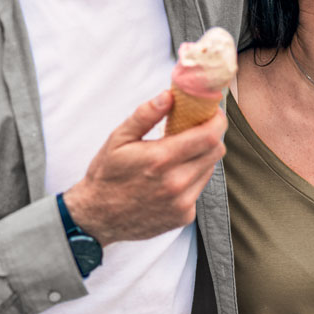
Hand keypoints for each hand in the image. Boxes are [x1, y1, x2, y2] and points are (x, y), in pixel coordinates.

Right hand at [63, 90, 225, 244]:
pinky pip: (199, 189)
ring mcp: (182, 203)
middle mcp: (177, 183)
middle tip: (196, 129)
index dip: (216, 121)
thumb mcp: (118, 139)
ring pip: (209, 170)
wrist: (97, 217)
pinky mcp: (184, 216)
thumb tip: (168, 96)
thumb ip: (145, 115)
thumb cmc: (106, 175)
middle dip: (211, 136)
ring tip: (180, 154)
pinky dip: (192, 178)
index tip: (212, 113)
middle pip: (216, 152)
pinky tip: (172, 177)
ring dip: (201, 157)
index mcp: (161, 159)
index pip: (209, 136)